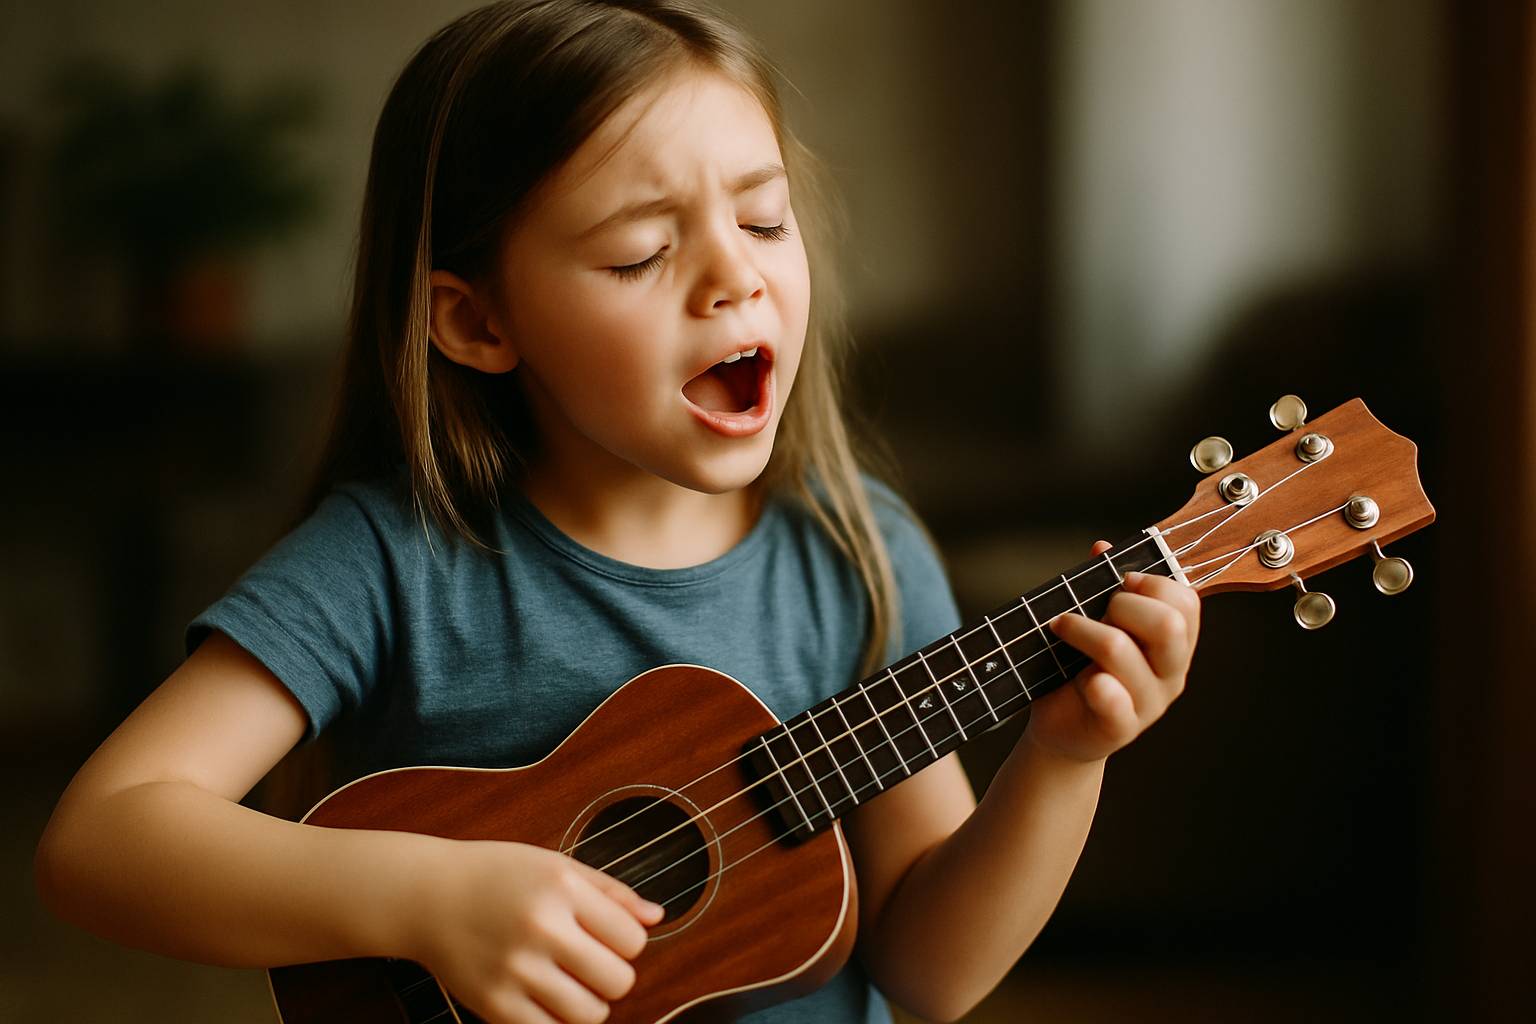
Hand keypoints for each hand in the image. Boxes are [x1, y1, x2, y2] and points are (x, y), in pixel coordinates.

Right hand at [406, 840, 663, 1023]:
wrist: (426, 896)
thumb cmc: (496, 876)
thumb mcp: (556, 865)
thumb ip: (611, 892)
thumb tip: (657, 917)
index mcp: (561, 888)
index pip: (632, 939)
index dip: (626, 942)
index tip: (604, 936)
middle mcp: (540, 928)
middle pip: (619, 981)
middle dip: (612, 975)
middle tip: (589, 963)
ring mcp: (516, 970)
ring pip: (591, 1014)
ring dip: (590, 1003)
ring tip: (570, 983)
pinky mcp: (494, 1005)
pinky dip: (558, 1021)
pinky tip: (546, 999)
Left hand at [1023, 540, 1200, 763]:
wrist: (1063, 730)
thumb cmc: (1081, 668)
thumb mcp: (1095, 624)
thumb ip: (1103, 586)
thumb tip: (1102, 548)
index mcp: (1174, 644)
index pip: (1186, 602)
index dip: (1153, 583)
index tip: (1121, 582)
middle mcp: (1170, 673)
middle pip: (1167, 625)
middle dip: (1122, 604)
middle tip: (1091, 610)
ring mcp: (1149, 704)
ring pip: (1121, 650)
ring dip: (1082, 630)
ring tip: (1060, 628)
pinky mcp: (1119, 728)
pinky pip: (1113, 700)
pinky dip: (1096, 684)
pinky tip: (1083, 680)